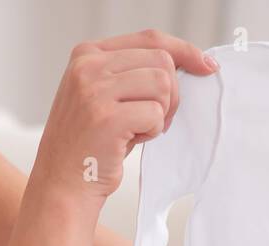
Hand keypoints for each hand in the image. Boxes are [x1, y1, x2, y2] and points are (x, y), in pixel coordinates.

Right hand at [31, 29, 218, 206]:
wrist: (62, 184)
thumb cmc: (90, 143)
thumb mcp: (105, 96)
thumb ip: (132, 72)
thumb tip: (187, 61)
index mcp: (87, 53)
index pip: (149, 39)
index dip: (184, 51)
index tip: (206, 66)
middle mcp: (88, 66)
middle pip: (162, 61)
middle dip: (170, 94)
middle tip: (154, 119)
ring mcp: (94, 90)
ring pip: (163, 84)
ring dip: (161, 113)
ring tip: (139, 130)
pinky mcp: (106, 117)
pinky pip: (155, 113)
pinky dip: (151, 131)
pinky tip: (129, 142)